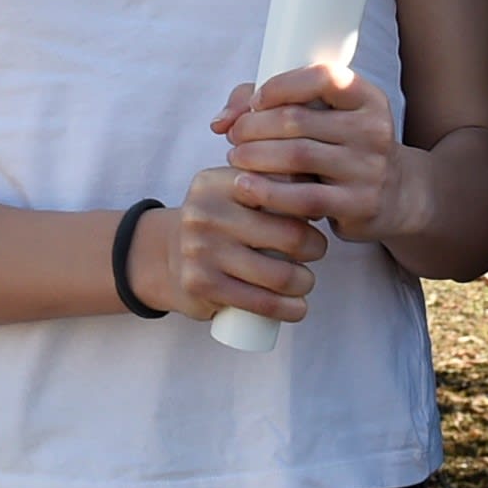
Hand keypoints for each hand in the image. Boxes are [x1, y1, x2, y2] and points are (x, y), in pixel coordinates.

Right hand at [133, 165, 329, 323]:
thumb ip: (269, 178)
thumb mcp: (232, 190)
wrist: (165, 256)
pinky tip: (298, 308)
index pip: (282, 187)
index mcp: (218, 182)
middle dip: (316, 247)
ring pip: (280, 274)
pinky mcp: (202, 284)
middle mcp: (207, 211)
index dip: (308, 203)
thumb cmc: (218, 223)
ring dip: (305, 282)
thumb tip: (322, 181)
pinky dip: (289, 309)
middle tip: (315, 250)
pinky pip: (261, 303)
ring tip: (305, 281)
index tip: (313, 214)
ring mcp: (202, 249)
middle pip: (290, 234)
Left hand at [215, 61, 414, 243]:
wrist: (396, 194)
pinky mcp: (359, 204)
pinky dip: (268, 192)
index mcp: (366, 98)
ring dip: (255, 156)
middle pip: (298, 120)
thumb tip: (221, 120)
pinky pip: (304, 198)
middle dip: (254, 126)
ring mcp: (369, 168)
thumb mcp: (323, 117)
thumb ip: (270, 104)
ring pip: (298, 157)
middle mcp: (373, 129)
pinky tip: (246, 187)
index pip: (322, 78)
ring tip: (235, 158)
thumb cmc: (343, 146)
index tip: (256, 102)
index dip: (280, 86)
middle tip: (234, 136)